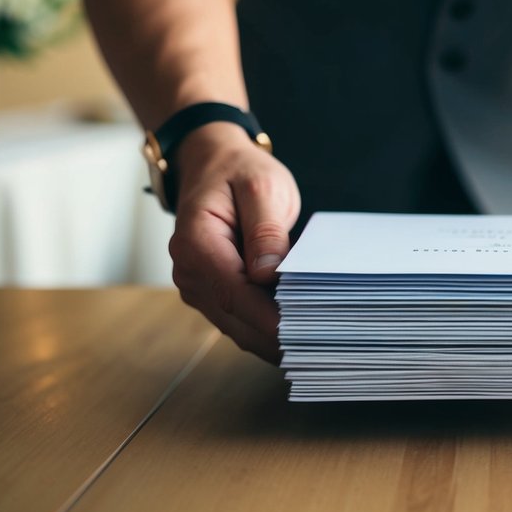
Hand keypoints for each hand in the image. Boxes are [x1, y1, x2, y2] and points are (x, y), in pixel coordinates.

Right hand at [167, 122, 300, 361]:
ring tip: (317, 345)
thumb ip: (264, 230)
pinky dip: (267, 329)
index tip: (300, 334)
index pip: (234, 293)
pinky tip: (299, 333)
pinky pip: (240, 319)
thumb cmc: (238, 172)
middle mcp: (189, 272)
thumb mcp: (260, 187)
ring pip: (238, 326)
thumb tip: (267, 274)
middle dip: (276, 336)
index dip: (268, 318)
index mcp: (195, 243)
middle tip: (321, 346)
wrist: (214, 165)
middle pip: (236, 318)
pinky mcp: (213, 293)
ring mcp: (199, 286)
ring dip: (273, 338)